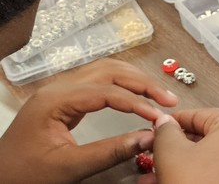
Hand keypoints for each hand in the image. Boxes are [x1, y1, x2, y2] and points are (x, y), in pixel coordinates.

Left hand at [0, 59, 177, 183]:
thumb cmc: (23, 174)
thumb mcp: (68, 168)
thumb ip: (109, 152)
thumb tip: (147, 138)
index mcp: (55, 100)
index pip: (107, 91)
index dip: (137, 103)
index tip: (158, 116)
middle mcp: (58, 88)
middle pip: (110, 71)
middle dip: (142, 83)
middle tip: (168, 99)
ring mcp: (59, 91)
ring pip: (105, 70)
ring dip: (134, 80)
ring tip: (158, 95)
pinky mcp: (63, 100)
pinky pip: (97, 81)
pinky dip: (122, 84)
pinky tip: (135, 94)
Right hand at [146, 109, 218, 183]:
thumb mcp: (172, 154)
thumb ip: (165, 133)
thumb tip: (164, 122)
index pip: (198, 114)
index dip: (172, 122)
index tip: (154, 130)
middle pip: (202, 139)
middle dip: (172, 150)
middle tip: (151, 156)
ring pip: (204, 160)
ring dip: (177, 167)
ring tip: (152, 178)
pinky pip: (213, 175)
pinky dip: (193, 178)